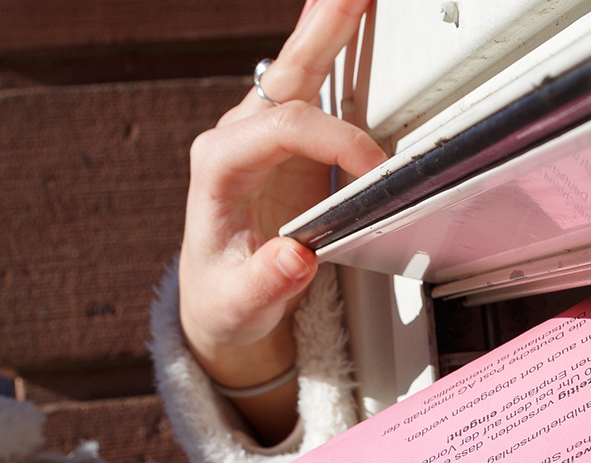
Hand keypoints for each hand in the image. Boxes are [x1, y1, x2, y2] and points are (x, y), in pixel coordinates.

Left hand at [178, 0, 386, 442]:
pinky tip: (343, 16)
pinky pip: (309, 81)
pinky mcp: (284, 138)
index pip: (282, 130)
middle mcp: (234, 140)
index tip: (372, 169)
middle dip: (317, 33)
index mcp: (218, 171)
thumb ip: (265, 282)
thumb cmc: (226, 297)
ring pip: (295, 67)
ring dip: (325, 27)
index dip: (333, 139)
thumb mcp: (239, 305)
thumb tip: (294, 258)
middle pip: (281, 76)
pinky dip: (330, 45)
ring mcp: (258, 134)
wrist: (220, 297)